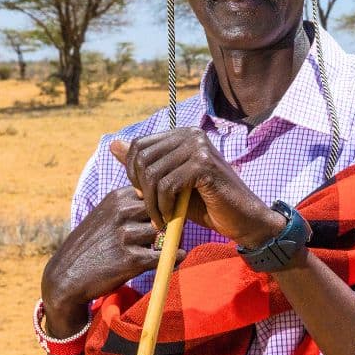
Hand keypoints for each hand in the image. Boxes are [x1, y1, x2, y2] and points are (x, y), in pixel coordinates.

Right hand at [40, 186, 184, 335]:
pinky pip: (164, 256)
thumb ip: (128, 204)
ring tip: (170, 248)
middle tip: (176, 232)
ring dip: (170, 242)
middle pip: (163, 210)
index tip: (169, 215)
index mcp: (117, 198)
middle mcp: (120, 213)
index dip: (164, 205)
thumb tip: (161, 197)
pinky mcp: (131, 259)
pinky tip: (175, 259)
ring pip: (163, 233)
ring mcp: (125, 235)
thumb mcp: (104, 214)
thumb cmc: (91, 244)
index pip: (154, 192)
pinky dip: (174, 258)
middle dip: (171, 222)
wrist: (67, 275)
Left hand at [109, 129, 283, 248]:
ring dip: (152, 203)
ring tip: (161, 219)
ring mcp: (199, 147)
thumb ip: (143, 165)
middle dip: (142, 190)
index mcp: (182, 135)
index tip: (144, 196)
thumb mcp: (169, 184)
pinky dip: (164, 206)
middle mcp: (191, 134)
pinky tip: (171, 218)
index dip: (133, 174)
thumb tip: (112, 144)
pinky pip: (168, 185)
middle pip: (142, 158)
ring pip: (153, 174)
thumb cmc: (207, 204)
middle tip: (152, 212)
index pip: (139, 146)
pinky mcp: (204, 164)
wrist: (242, 220)